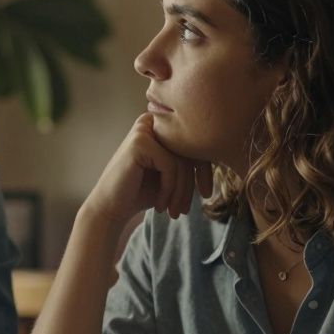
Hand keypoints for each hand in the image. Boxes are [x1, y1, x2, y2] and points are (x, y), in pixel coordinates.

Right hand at [83, 114, 210, 228]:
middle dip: (192, 184)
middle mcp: (153, 122)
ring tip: (174, 212)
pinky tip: (160, 204)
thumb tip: (223, 151)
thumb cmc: (142, 192)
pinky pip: (171, 165)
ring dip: (181, 191)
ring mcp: (145, 129)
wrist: (111, 208)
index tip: (206, 195)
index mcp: (162, 126)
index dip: (205, 171)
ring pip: (182, 160)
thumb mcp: (173, 175)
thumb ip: (190, 160)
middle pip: (190, 150)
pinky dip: (169, 189)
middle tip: (186, 210)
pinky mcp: (140, 141)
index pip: (195, 143)